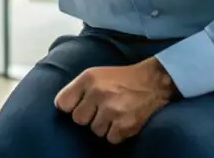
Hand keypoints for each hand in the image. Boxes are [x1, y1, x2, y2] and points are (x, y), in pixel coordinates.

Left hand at [54, 58, 175, 143]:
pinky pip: (110, 139)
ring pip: (95, 131)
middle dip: (88, 117)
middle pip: (78, 119)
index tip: (77, 106)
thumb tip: (61, 107)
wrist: (152, 82)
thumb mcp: (95, 74)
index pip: (63, 103)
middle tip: (100, 109)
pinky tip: (122, 120)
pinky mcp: (124, 125)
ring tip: (114, 112)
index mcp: (88, 79)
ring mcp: (112, 110)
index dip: (69, 107)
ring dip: (104, 126)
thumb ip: (77, 88)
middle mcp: (98, 93)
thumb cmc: (120, 79)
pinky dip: (116, 133)